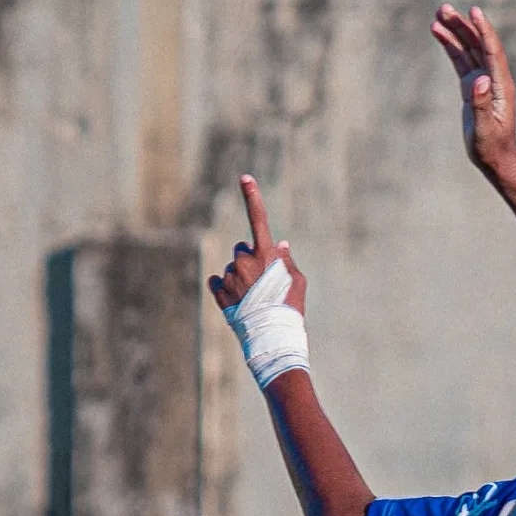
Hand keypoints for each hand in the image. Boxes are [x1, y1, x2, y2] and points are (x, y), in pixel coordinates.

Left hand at [207, 175, 305, 312]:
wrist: (272, 337)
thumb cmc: (290, 309)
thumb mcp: (298, 283)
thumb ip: (286, 260)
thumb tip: (279, 243)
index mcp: (265, 256)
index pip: (259, 220)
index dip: (253, 197)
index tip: (245, 178)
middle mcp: (244, 261)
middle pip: (242, 250)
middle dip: (249, 260)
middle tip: (261, 284)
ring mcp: (230, 276)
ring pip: (232, 268)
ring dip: (240, 278)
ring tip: (252, 300)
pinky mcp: (219, 292)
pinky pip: (218, 281)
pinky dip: (226, 288)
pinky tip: (238, 302)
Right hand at [432, 3, 515, 178]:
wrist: (495, 160)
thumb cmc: (492, 148)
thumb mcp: (485, 129)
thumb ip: (482, 104)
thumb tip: (479, 80)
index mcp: (501, 86)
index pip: (492, 51)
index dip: (484, 30)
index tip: (474, 11)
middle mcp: (494, 79)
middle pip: (479, 45)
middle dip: (463, 25)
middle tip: (444, 8)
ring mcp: (483, 81)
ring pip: (469, 49)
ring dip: (455, 31)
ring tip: (438, 15)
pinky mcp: (473, 86)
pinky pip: (461, 60)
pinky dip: (451, 46)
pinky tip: (438, 32)